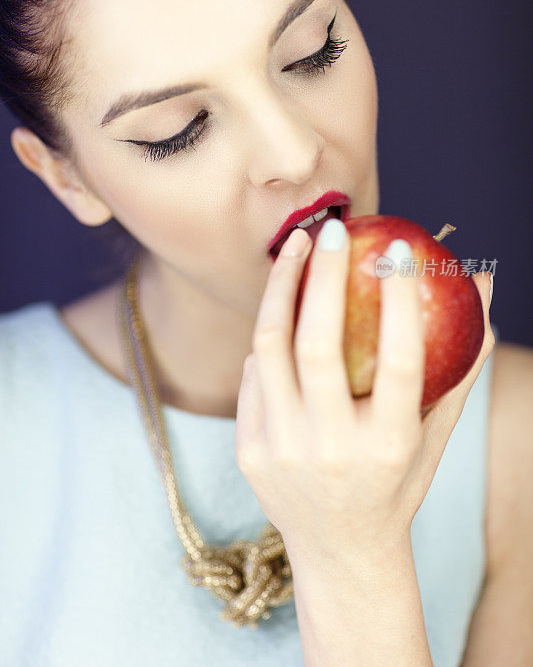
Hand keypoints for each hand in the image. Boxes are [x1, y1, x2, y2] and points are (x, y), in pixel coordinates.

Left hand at [235, 224, 494, 560]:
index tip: (399, 248)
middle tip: (333, 229)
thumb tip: (484, 282)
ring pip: (269, 348)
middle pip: (317, 346)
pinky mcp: (248, 451)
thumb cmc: (397, 480)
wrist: (338, 551)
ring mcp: (282, 452)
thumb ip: (462, 361)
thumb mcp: (436, 431)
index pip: (402, 363)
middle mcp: (333, 451)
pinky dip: (268, 334)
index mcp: (390, 446)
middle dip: (322, 275)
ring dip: (279, 286)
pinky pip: (253, 373)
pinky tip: (281, 308)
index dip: (403, 301)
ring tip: (296, 245)